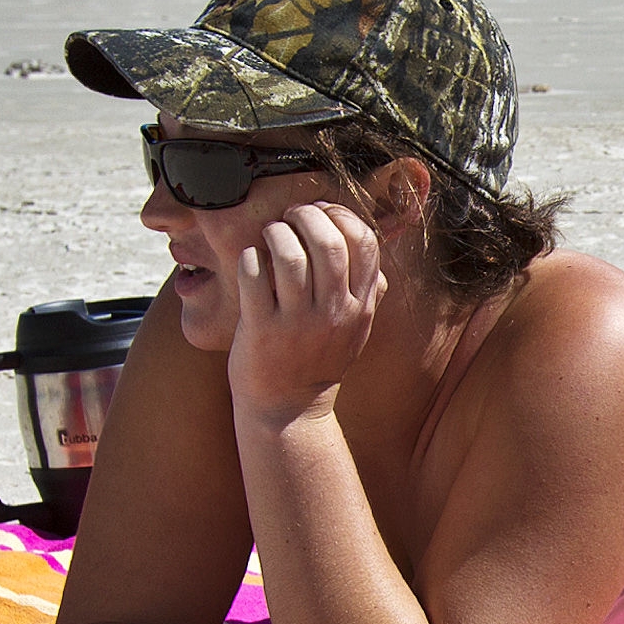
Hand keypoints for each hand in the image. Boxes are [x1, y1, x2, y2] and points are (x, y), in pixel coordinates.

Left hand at [219, 201, 387, 422]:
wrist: (288, 409)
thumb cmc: (318, 358)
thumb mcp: (356, 328)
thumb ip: (368, 288)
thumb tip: (372, 242)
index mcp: (359, 307)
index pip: (364, 242)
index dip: (341, 215)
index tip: (322, 214)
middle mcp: (333, 314)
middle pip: (327, 242)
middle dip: (306, 216)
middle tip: (291, 217)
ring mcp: (297, 324)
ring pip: (290, 255)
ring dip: (276, 232)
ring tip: (271, 235)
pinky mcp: (261, 330)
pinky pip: (254, 275)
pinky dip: (251, 256)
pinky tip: (252, 259)